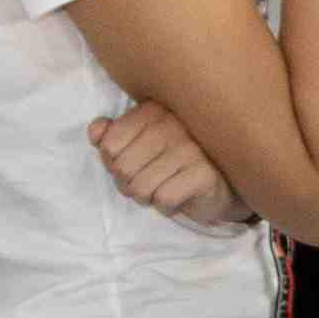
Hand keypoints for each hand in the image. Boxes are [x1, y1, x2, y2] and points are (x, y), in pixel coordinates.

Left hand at [86, 102, 249, 228]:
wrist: (223, 183)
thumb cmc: (175, 162)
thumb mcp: (139, 144)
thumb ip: (113, 135)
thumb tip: (95, 131)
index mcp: (152, 110)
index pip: (109, 146)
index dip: (114, 165)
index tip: (135, 165)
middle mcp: (172, 123)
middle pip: (122, 169)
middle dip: (130, 186)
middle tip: (149, 183)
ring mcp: (190, 148)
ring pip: (141, 188)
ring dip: (148, 199)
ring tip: (164, 190)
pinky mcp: (204, 174)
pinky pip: (164, 200)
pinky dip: (167, 207)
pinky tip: (180, 198)